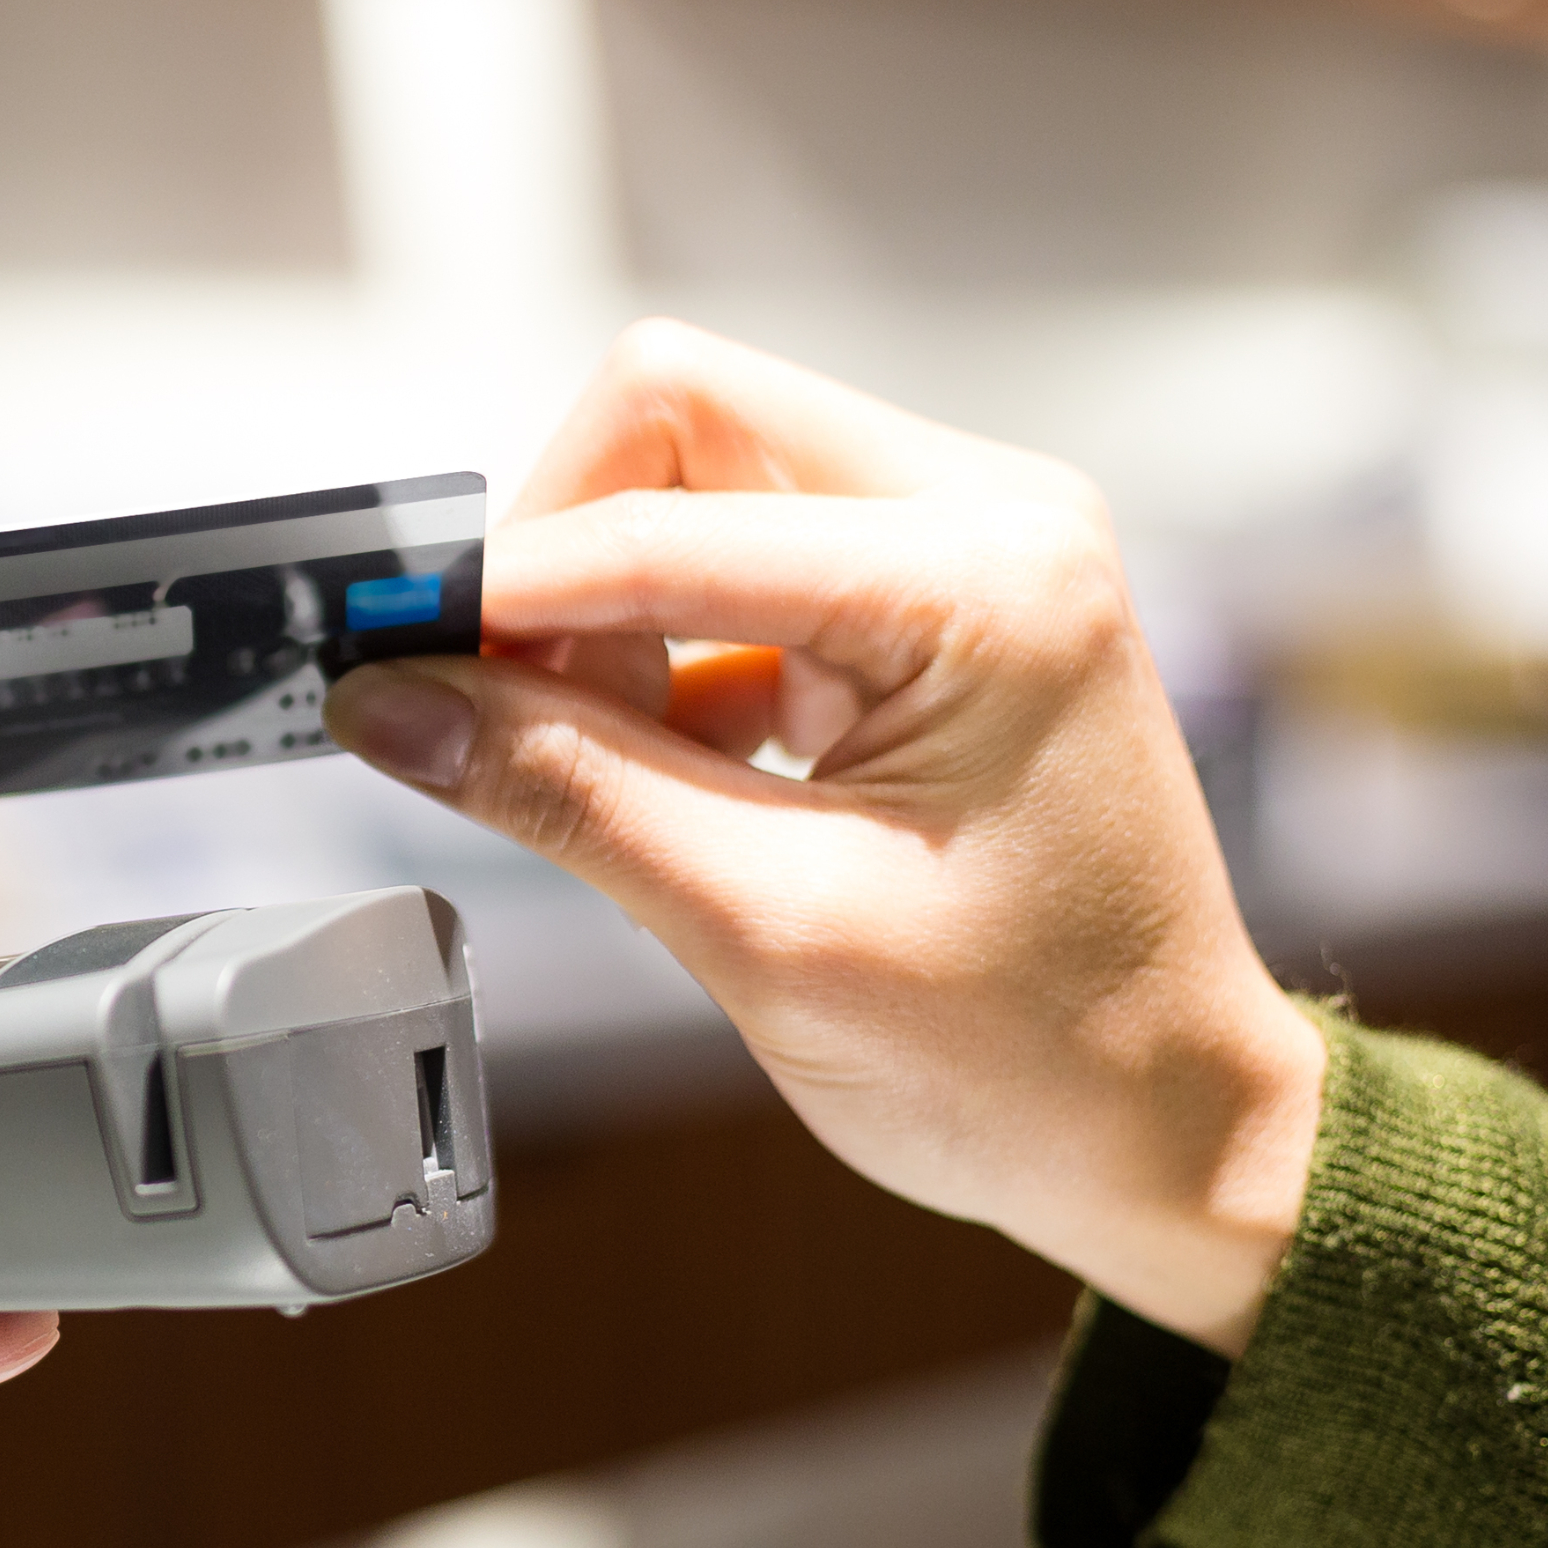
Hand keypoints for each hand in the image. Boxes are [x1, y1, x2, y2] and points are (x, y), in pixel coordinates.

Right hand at [323, 321, 1325, 1354]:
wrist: (1171, 1127)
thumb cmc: (1031, 1055)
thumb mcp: (764, 929)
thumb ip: (565, 792)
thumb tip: (391, 703)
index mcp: (986, 583)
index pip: (666, 522)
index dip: (499, 593)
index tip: (376, 660)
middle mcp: (993, 519)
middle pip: (680, 420)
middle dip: (561, 557)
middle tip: (501, 709)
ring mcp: (970, 550)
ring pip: (698, 479)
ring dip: (612, 615)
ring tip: (613, 772)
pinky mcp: (934, 603)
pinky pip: (743, 562)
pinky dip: (668, 657)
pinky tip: (672, 778)